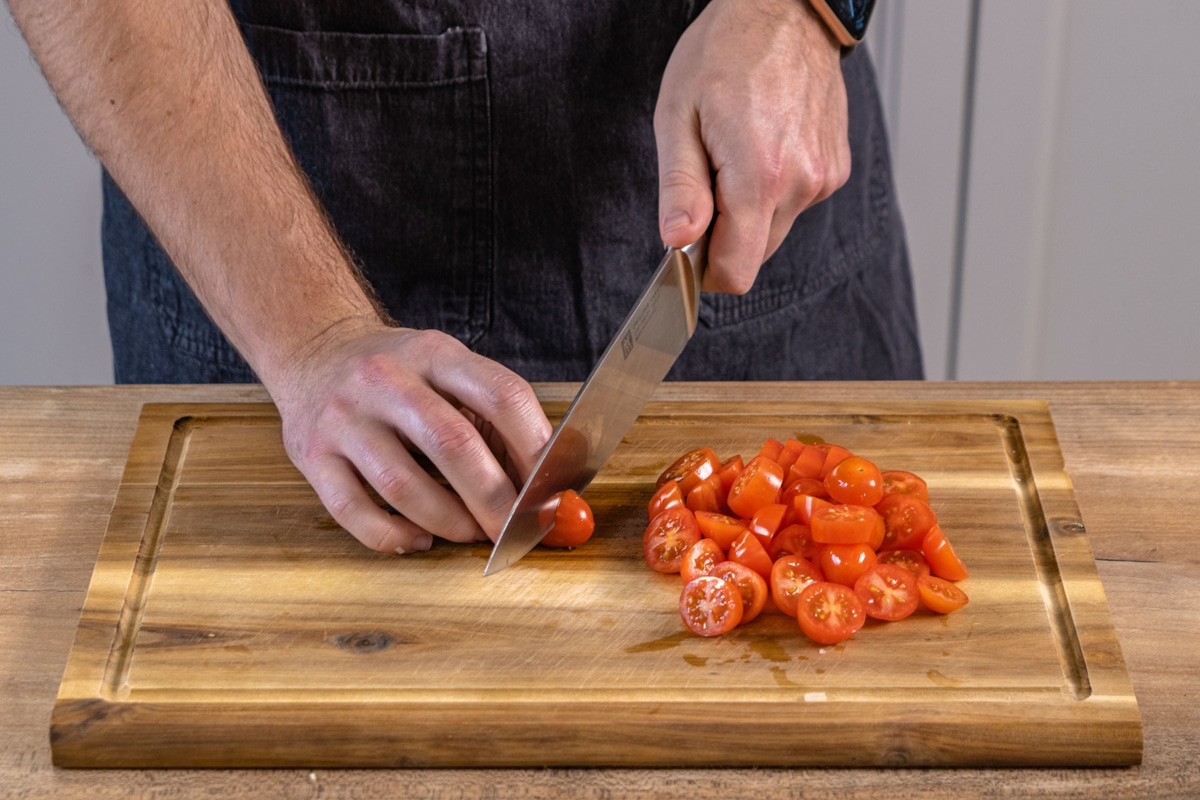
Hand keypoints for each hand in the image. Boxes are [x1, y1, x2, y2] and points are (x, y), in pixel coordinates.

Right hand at [271, 320, 552, 553]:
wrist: (315, 353)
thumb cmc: (400, 375)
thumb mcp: (448, 371)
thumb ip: (494, 420)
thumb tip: (545, 487)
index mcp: (434, 354)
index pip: (501, 395)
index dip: (535, 447)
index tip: (552, 487)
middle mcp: (385, 379)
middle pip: (453, 445)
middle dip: (495, 499)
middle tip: (517, 529)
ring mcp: (344, 418)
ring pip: (402, 486)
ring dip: (449, 522)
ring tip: (472, 533)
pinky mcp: (312, 455)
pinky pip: (354, 511)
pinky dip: (394, 536)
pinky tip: (419, 538)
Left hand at [655, 0, 849, 293]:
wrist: (785, 11)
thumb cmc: (725, 53)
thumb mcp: (678, 117)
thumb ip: (680, 189)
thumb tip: (678, 242)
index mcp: (760, 177)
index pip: (736, 271)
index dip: (705, 270)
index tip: (688, 243)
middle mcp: (802, 184)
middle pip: (755, 254)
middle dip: (724, 233)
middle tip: (709, 175)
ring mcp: (824, 177)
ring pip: (775, 229)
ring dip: (749, 208)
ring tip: (737, 150)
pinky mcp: (835, 169)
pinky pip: (795, 203)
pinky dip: (773, 188)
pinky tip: (764, 143)